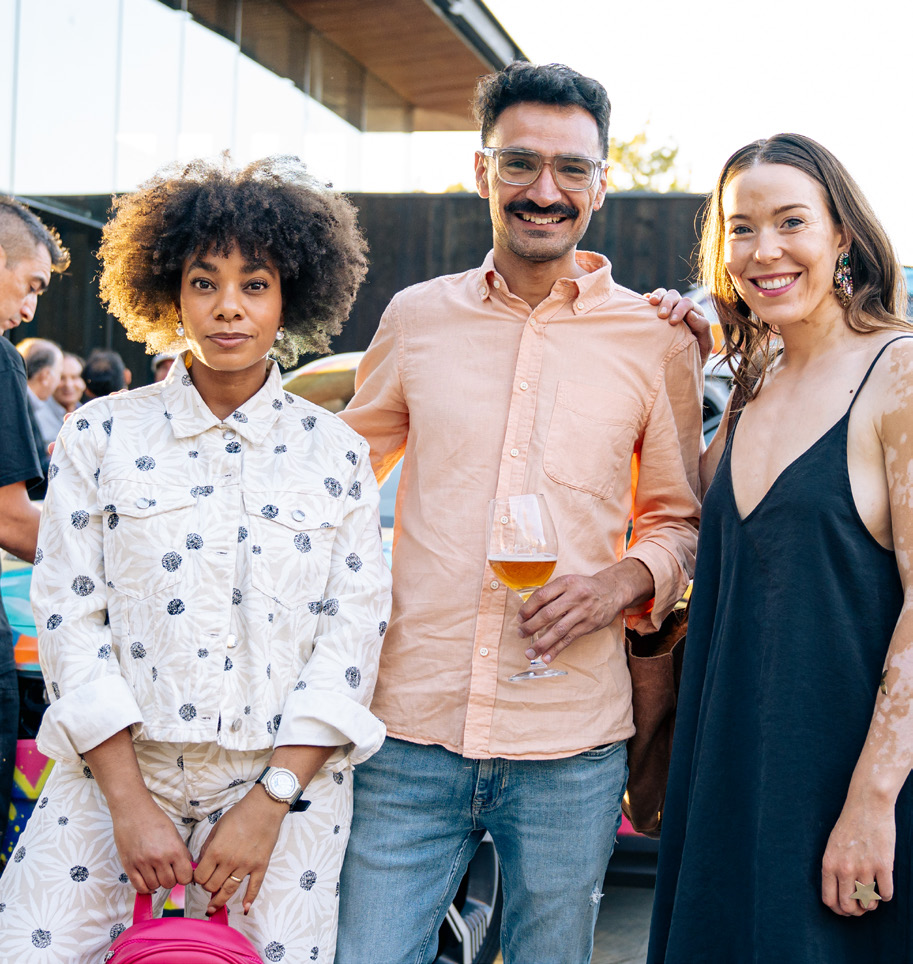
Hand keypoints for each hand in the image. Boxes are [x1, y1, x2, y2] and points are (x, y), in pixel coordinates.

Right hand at [110, 794, 193, 894]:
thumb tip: (187, 869)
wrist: (133, 811)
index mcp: (174, 849)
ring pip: (155, 886)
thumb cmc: (155, 820)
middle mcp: (159, 858)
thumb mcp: (175, 834)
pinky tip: (148, 880)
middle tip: (168, 871)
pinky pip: (139, 887)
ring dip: (158, 882)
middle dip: (171, 879)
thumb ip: (181, 853)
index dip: (185, 877)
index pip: (185, 877)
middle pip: (170, 883)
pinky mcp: (129, 866)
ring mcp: (143, 863)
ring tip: (157, 872)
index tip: (182, 873)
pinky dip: (146, 887)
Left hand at [195, 786, 285, 914]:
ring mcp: (246, 866)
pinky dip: (249, 899)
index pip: (200, 877)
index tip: (198, 877)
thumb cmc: (239, 814)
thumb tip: (201, 864)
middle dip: (207, 887)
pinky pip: (254, 887)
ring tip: (213, 909)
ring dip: (219, 901)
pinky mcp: (260, 866)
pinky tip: (244, 909)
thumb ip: (207, 848)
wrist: (264, 808)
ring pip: (229, 891)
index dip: (197, 879)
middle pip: (212, 886)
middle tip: (209, 883)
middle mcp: (230, 862)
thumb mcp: (217, 827)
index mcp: (216, 851)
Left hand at [517, 571, 624, 662]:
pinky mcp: (588, 625)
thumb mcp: (568, 582)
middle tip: (520, 634)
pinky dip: (556, 649)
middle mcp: (574, 597)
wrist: (612, 591)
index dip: (527, 608)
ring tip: (529, 653)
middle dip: (531, 626)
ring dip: (541, 643)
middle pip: (547, 614)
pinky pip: (569, 639)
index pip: (541, 596)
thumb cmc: (584, 587)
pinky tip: (546, 657)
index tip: (520, 618)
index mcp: (566, 583)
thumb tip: (529, 611)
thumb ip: (551, 593)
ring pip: (558, 630)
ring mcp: (582, 612)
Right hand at [643, 288, 712, 363]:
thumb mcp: (705, 344)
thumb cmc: (696, 355)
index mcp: (695, 314)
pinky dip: (647, 298)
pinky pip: (652, 300)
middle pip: (675, 296)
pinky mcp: (655, 314)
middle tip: (661, 316)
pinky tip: (644, 302)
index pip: (687, 303)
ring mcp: (669, 310)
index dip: (680, 310)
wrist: (683, 366)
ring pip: (664, 294)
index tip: (673, 323)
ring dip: (658, 296)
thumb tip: (691, 314)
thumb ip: (703, 328)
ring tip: (652, 303)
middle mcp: (682, 308)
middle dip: (668, 303)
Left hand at [821, 797, 894, 915]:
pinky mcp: (884, 866)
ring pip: (869, 904)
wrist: (867, 805)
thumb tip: (842, 896)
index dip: (839, 910)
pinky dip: (885, 895)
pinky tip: (883, 884)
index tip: (846, 909)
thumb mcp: (833, 846)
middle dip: (856, 911)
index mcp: (828, 863)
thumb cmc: (849, 825)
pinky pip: (886, 895)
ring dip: (871, 903)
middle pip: (849, 907)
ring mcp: (864, 868)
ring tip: (871, 892)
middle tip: (861, 905)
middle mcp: (845, 868)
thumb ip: (835, 870)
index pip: (829, 900)